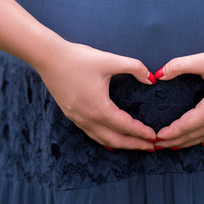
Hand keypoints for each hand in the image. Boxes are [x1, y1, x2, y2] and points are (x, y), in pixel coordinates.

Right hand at [34, 40, 157, 150]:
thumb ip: (134, 67)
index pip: (125, 127)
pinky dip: (106, 139)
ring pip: (102, 140)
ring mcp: (77, 119)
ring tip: (135, 145)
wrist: (48, 57)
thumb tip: (151, 78)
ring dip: (121, 144)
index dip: (142, 132)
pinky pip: (92, 134)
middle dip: (135, 145)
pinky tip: (111, 138)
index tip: (155, 136)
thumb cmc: (79, 58)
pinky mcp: (71, 115)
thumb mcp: (110, 60)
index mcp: (99, 109)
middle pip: (115, 140)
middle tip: (151, 146)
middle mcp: (87, 119)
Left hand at [154, 37, 203, 148]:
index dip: (170, 133)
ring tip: (174, 145)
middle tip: (158, 146)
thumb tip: (159, 73)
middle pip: (195, 135)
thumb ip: (179, 66)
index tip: (156, 138)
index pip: (187, 126)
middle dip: (176, 141)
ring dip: (189, 141)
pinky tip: (201, 139)